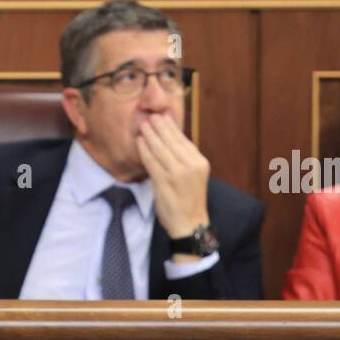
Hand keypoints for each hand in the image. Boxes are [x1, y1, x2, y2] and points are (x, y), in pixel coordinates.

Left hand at [135, 115, 209, 249]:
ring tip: (143, 124)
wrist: (190, 223)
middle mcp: (191, 166)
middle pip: (172, 141)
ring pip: (161, 149)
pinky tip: (139, 142)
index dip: (172, 127)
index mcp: (200, 162)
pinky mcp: (164, 182)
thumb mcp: (194, 176)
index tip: (163, 117)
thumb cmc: (189, 200)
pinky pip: (152, 161)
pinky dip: (144, 150)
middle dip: (160, 126)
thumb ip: (185, 160)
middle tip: (150, 115)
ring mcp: (178, 174)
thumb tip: (172, 141)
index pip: (184, 140)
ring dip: (150, 135)